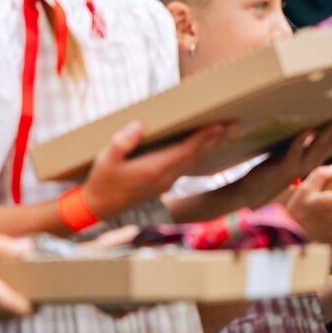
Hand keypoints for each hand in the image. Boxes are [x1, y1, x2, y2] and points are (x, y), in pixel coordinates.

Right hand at [83, 119, 230, 219]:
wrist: (99, 208)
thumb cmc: (102, 181)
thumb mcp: (105, 160)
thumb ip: (121, 142)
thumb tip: (138, 125)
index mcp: (155, 169)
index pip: (187, 150)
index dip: (204, 137)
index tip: (219, 124)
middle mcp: (165, 177)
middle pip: (196, 155)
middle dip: (215, 139)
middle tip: (232, 124)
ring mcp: (166, 182)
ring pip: (194, 162)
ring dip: (209, 146)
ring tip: (224, 132)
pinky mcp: (163, 184)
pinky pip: (187, 166)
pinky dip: (198, 154)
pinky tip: (202, 147)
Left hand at [236, 113, 331, 205]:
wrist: (252, 193)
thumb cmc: (271, 174)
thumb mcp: (293, 160)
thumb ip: (307, 150)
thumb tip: (318, 136)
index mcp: (313, 161)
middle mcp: (310, 163)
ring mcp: (298, 165)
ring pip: (318, 148)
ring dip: (329, 133)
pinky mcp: (283, 166)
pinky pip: (293, 151)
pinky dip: (300, 141)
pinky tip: (307, 130)